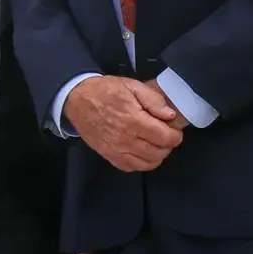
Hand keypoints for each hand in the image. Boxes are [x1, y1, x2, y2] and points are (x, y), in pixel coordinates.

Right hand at [63, 76, 184, 171]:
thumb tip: (170, 116)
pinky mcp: (108, 155)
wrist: (77, 99)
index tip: (174, 130)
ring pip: (147, 164)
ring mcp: (115, 150)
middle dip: (168, 146)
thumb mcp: (132, 86)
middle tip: (165, 136)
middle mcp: (125, 139)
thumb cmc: (105, 90)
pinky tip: (142, 152)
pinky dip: (141, 163)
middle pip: (158, 153)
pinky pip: (131, 167)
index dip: (175, 136)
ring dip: (156, 156)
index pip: (164, 138)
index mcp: (134, 120)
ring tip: (155, 144)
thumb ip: (154, 100)